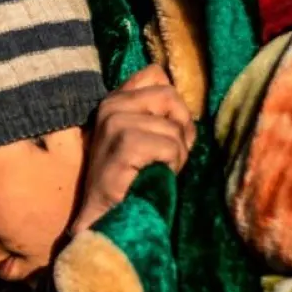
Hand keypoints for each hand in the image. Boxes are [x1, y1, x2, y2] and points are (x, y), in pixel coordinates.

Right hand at [69, 65, 195, 234]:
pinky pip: (170, 146)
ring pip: (173, 127)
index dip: (172, 104)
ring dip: (177, 154)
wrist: (104, 217)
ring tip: (159, 170)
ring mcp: (115, 123)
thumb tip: (186, 107)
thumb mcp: (140, 136)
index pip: (155, 74)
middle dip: (180, 128)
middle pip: (169, 96)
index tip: (166, 131)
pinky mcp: (125, 144)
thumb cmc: (129, 179)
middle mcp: (110, 106)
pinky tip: (156, 176)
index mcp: (114, 100)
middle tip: (170, 155)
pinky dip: (172, 164)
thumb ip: (156, 114)